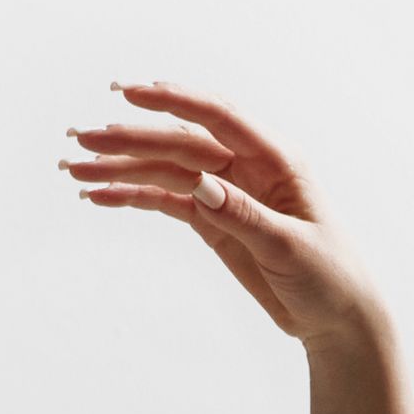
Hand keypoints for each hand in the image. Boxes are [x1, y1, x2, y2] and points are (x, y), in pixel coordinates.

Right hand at [64, 83, 386, 353]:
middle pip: (179, 143)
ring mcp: (225, 192)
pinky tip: (100, 197)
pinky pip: (167, 200)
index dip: (174, 102)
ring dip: (121, 168)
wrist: (337, 319)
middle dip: (130, 140)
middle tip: (82, 139)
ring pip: (165, 170)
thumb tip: (202, 186)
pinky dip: (134, 197)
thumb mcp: (290, 247)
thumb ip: (245, 216)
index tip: (131, 94)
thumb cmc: (329, 276)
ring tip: (75, 171)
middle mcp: (246, 167)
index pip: (218, 118)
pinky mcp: (213, 219)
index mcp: (275, 159)